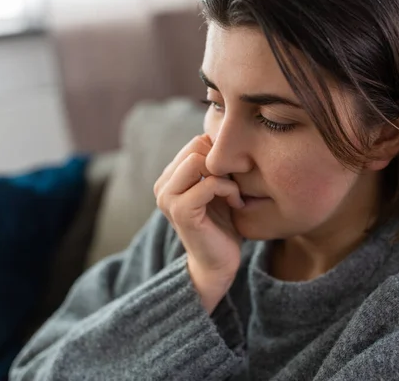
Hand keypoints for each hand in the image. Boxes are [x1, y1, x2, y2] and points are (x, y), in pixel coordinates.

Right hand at [154, 135, 244, 313]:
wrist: (218, 263)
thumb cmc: (222, 224)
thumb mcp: (217, 188)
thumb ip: (213, 165)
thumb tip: (222, 134)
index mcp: (169, 177)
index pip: (195, 142)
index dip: (219, 154)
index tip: (233, 176)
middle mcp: (162, 185)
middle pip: (196, 147)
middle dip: (222, 163)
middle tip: (236, 185)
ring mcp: (167, 198)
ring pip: (199, 161)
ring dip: (225, 176)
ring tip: (234, 194)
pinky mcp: (180, 211)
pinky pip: (209, 183)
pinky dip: (228, 190)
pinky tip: (236, 204)